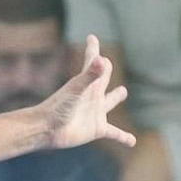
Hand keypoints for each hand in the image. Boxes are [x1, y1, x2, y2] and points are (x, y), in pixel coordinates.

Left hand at [43, 36, 133, 150]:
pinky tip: (132, 141)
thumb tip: (103, 60)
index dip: (93, 49)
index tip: (91, 38)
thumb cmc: (58, 107)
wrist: (47, 129)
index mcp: (88, 84)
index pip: (93, 61)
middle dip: (105, 70)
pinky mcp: (96, 129)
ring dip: (116, 98)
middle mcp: (93, 96)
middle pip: (102, 79)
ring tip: (122, 92)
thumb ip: (90, 75)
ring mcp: (95, 112)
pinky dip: (123, 137)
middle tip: (106, 62)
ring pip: (109, 103)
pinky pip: (114, 133)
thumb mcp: (77, 89)